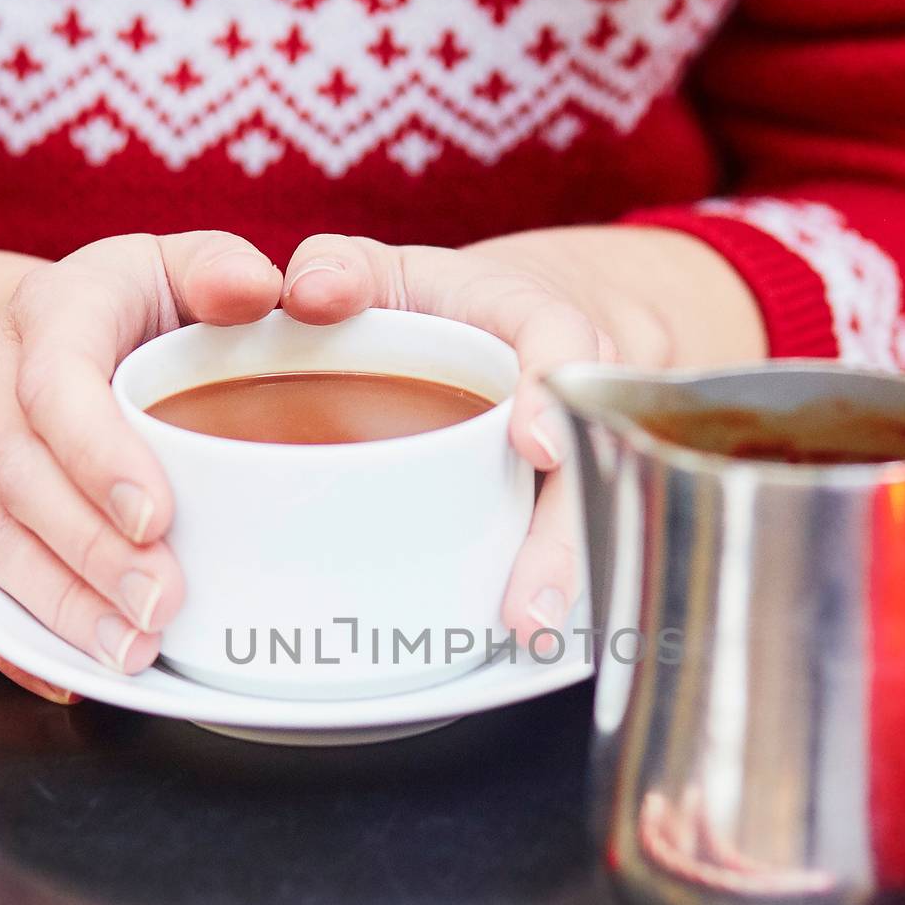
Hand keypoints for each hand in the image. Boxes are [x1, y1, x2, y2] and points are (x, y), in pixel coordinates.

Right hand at [0, 234, 282, 699]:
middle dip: (91, 554)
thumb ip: (222, 271)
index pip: (56, 386)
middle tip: (160, 608)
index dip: (98, 456)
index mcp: (48, 312)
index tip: (157, 518)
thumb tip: (261, 290)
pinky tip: (67, 675)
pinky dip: (8, 635)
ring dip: (58, 605)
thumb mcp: (178, 265)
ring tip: (129, 652)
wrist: (33, 329)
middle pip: (20, 479)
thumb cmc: (133, 307)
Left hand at [278, 226, 765, 642]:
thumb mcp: (386, 271)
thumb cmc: (431, 305)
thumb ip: (340, 270)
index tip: (535, 447)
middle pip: (591, 457)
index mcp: (533, 317)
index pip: (559, 338)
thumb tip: (306, 296)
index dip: (551, 391)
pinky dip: (561, 583)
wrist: (513, 318)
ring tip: (533, 628)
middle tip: (529, 605)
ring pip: (598, 506)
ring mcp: (587, 439)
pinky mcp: (575, 490)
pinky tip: (536, 634)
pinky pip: (585, 536)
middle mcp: (578, 382)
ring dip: (567, 570)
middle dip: (564, 534)